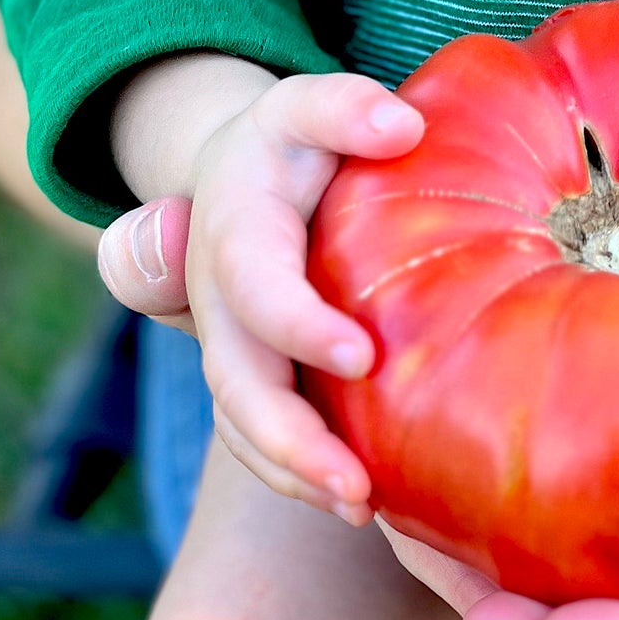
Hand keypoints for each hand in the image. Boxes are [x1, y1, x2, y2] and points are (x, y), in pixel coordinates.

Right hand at [99, 70, 423, 520]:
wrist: (243, 178)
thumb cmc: (299, 146)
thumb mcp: (309, 109)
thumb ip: (343, 109)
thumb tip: (401, 124)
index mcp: (234, 229)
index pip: (254, 283)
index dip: (297, 324)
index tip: (362, 358)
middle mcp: (217, 300)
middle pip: (238, 380)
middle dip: (290, 439)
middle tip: (357, 489)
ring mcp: (229, 347)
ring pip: (244, 424)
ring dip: (296, 474)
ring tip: (362, 510)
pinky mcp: (252, 380)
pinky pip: (260, 439)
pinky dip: (300, 477)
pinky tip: (363, 507)